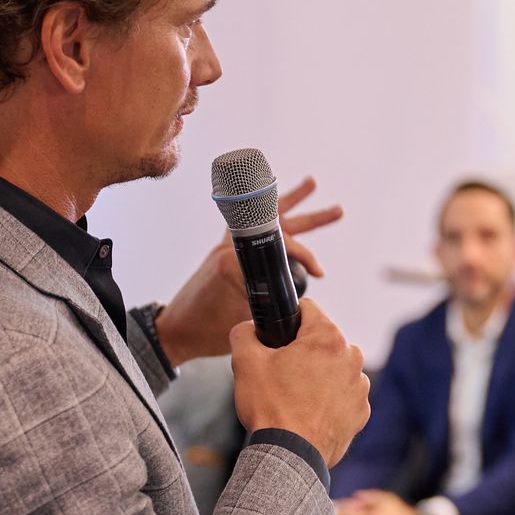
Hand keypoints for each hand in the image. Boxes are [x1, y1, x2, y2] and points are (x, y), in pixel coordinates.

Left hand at [153, 176, 344, 364]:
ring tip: (311, 183)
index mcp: (236, 261)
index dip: (308, 259)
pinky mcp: (223, 250)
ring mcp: (226, 246)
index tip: (320, 274)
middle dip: (312, 217)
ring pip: (265, 218)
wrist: (176, 330)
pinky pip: (247, 225)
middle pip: (280, 226)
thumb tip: (296, 300)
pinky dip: (263, 214)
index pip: (284, 249)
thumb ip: (271, 305)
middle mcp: (231, 247)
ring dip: (290, 200)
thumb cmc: (207, 330)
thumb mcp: (246, 320)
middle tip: (339, 210)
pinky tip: (274, 204)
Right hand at [230, 298, 368, 464]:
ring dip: (317, 376)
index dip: (287, 319)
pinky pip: (342, 395)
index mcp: (328, 338)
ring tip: (294, 396)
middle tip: (280, 373)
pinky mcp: (361, 411)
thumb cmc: (271, 407)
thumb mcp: (245, 362)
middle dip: (302, 352)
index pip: (306, 310)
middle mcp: (352, 358)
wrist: (289, 455)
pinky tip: (308, 412)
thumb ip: (244, 332)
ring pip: (333, 369)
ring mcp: (360, 386)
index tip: (277, 336)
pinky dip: (328, 400)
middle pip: (321, 342)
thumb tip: (249, 328)